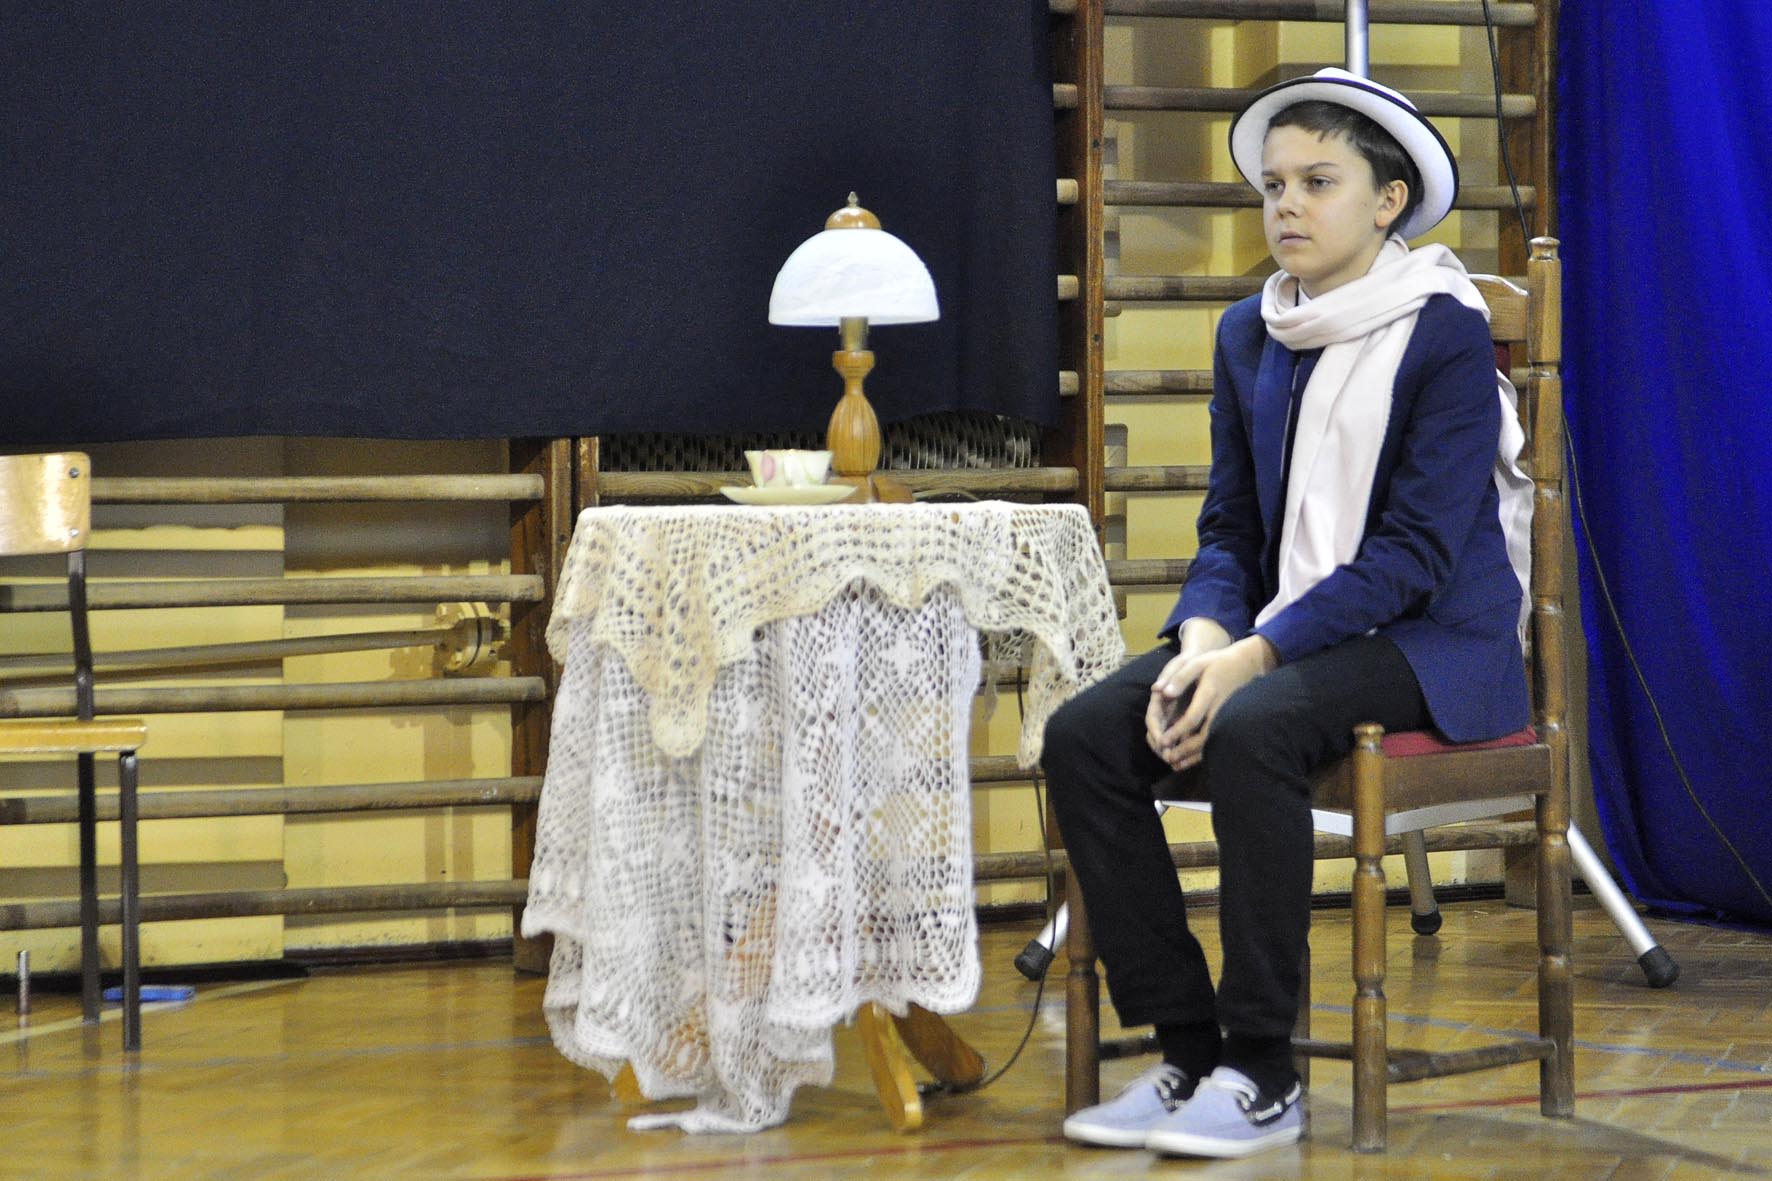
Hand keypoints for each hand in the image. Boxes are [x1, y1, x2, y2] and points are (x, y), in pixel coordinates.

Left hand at [1146, 635, 1277, 770]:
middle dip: (1185, 750)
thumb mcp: (1196, 663)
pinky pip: (1216, 739)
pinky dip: (1204, 752)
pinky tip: (1190, 760)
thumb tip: (1161, 692)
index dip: (1177, 731)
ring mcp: (1227, 716)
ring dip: (1194, 755)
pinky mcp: (1229, 720)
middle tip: (1168, 758)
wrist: (1246, 664)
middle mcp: (1219, 708)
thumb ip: (1179, 678)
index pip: (1193, 717)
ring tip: (1176, 764)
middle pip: (1204, 736)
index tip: (1162, 741)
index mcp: (1209, 693)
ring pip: (1212, 741)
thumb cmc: (1216, 662)